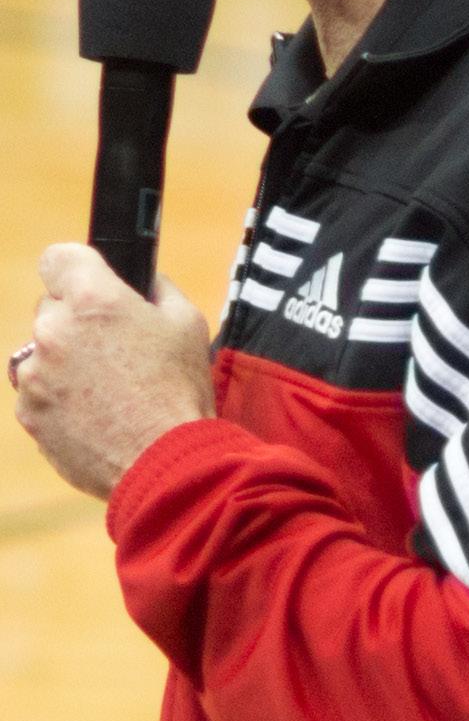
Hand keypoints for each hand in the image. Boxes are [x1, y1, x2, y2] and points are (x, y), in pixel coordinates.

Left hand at [15, 244, 214, 499]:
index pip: (57, 257)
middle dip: (77, 321)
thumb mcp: (187, 321)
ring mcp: (35, 375)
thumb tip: (141, 282)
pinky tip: (94, 413)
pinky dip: (58, 399)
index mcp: (92, 298)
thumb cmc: (180, 390)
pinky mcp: (29, 414)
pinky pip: (38, 393)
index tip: (90, 284)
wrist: (166, 463)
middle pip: (51, 308)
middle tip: (114, 347)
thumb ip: (155, 289)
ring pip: (42, 353)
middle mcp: (53, 330)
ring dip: (65, 362)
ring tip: (106, 388)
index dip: (76, 269)